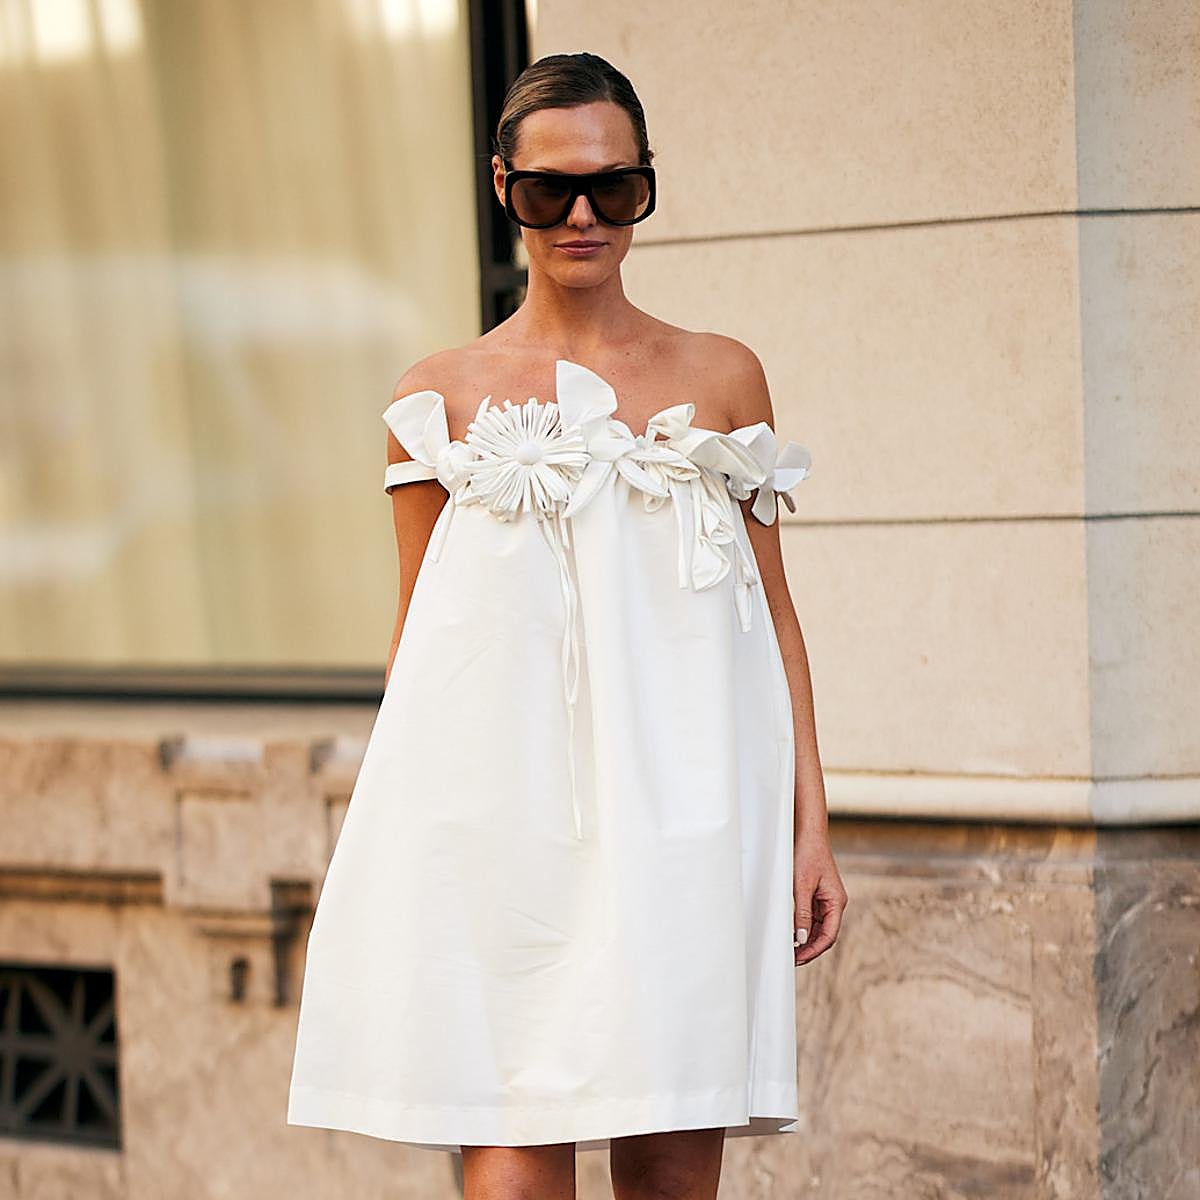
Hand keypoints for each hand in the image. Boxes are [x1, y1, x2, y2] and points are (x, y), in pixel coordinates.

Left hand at [793, 831, 847, 965]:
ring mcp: (826, 899)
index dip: (814, 950)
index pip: (829, 935)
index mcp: (836, 902)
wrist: (807, 832)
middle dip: (810, 948)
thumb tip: (802, 939)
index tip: (799, 959)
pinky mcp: (817, 894)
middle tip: (792, 959)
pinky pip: (812, 917)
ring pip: (819, 927)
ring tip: (790, 950)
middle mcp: (834, 903)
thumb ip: (802, 913)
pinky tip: (792, 933)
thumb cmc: (807, 854)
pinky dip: (804, 927)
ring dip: (806, 939)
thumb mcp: (801, 886)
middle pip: (825, 934)